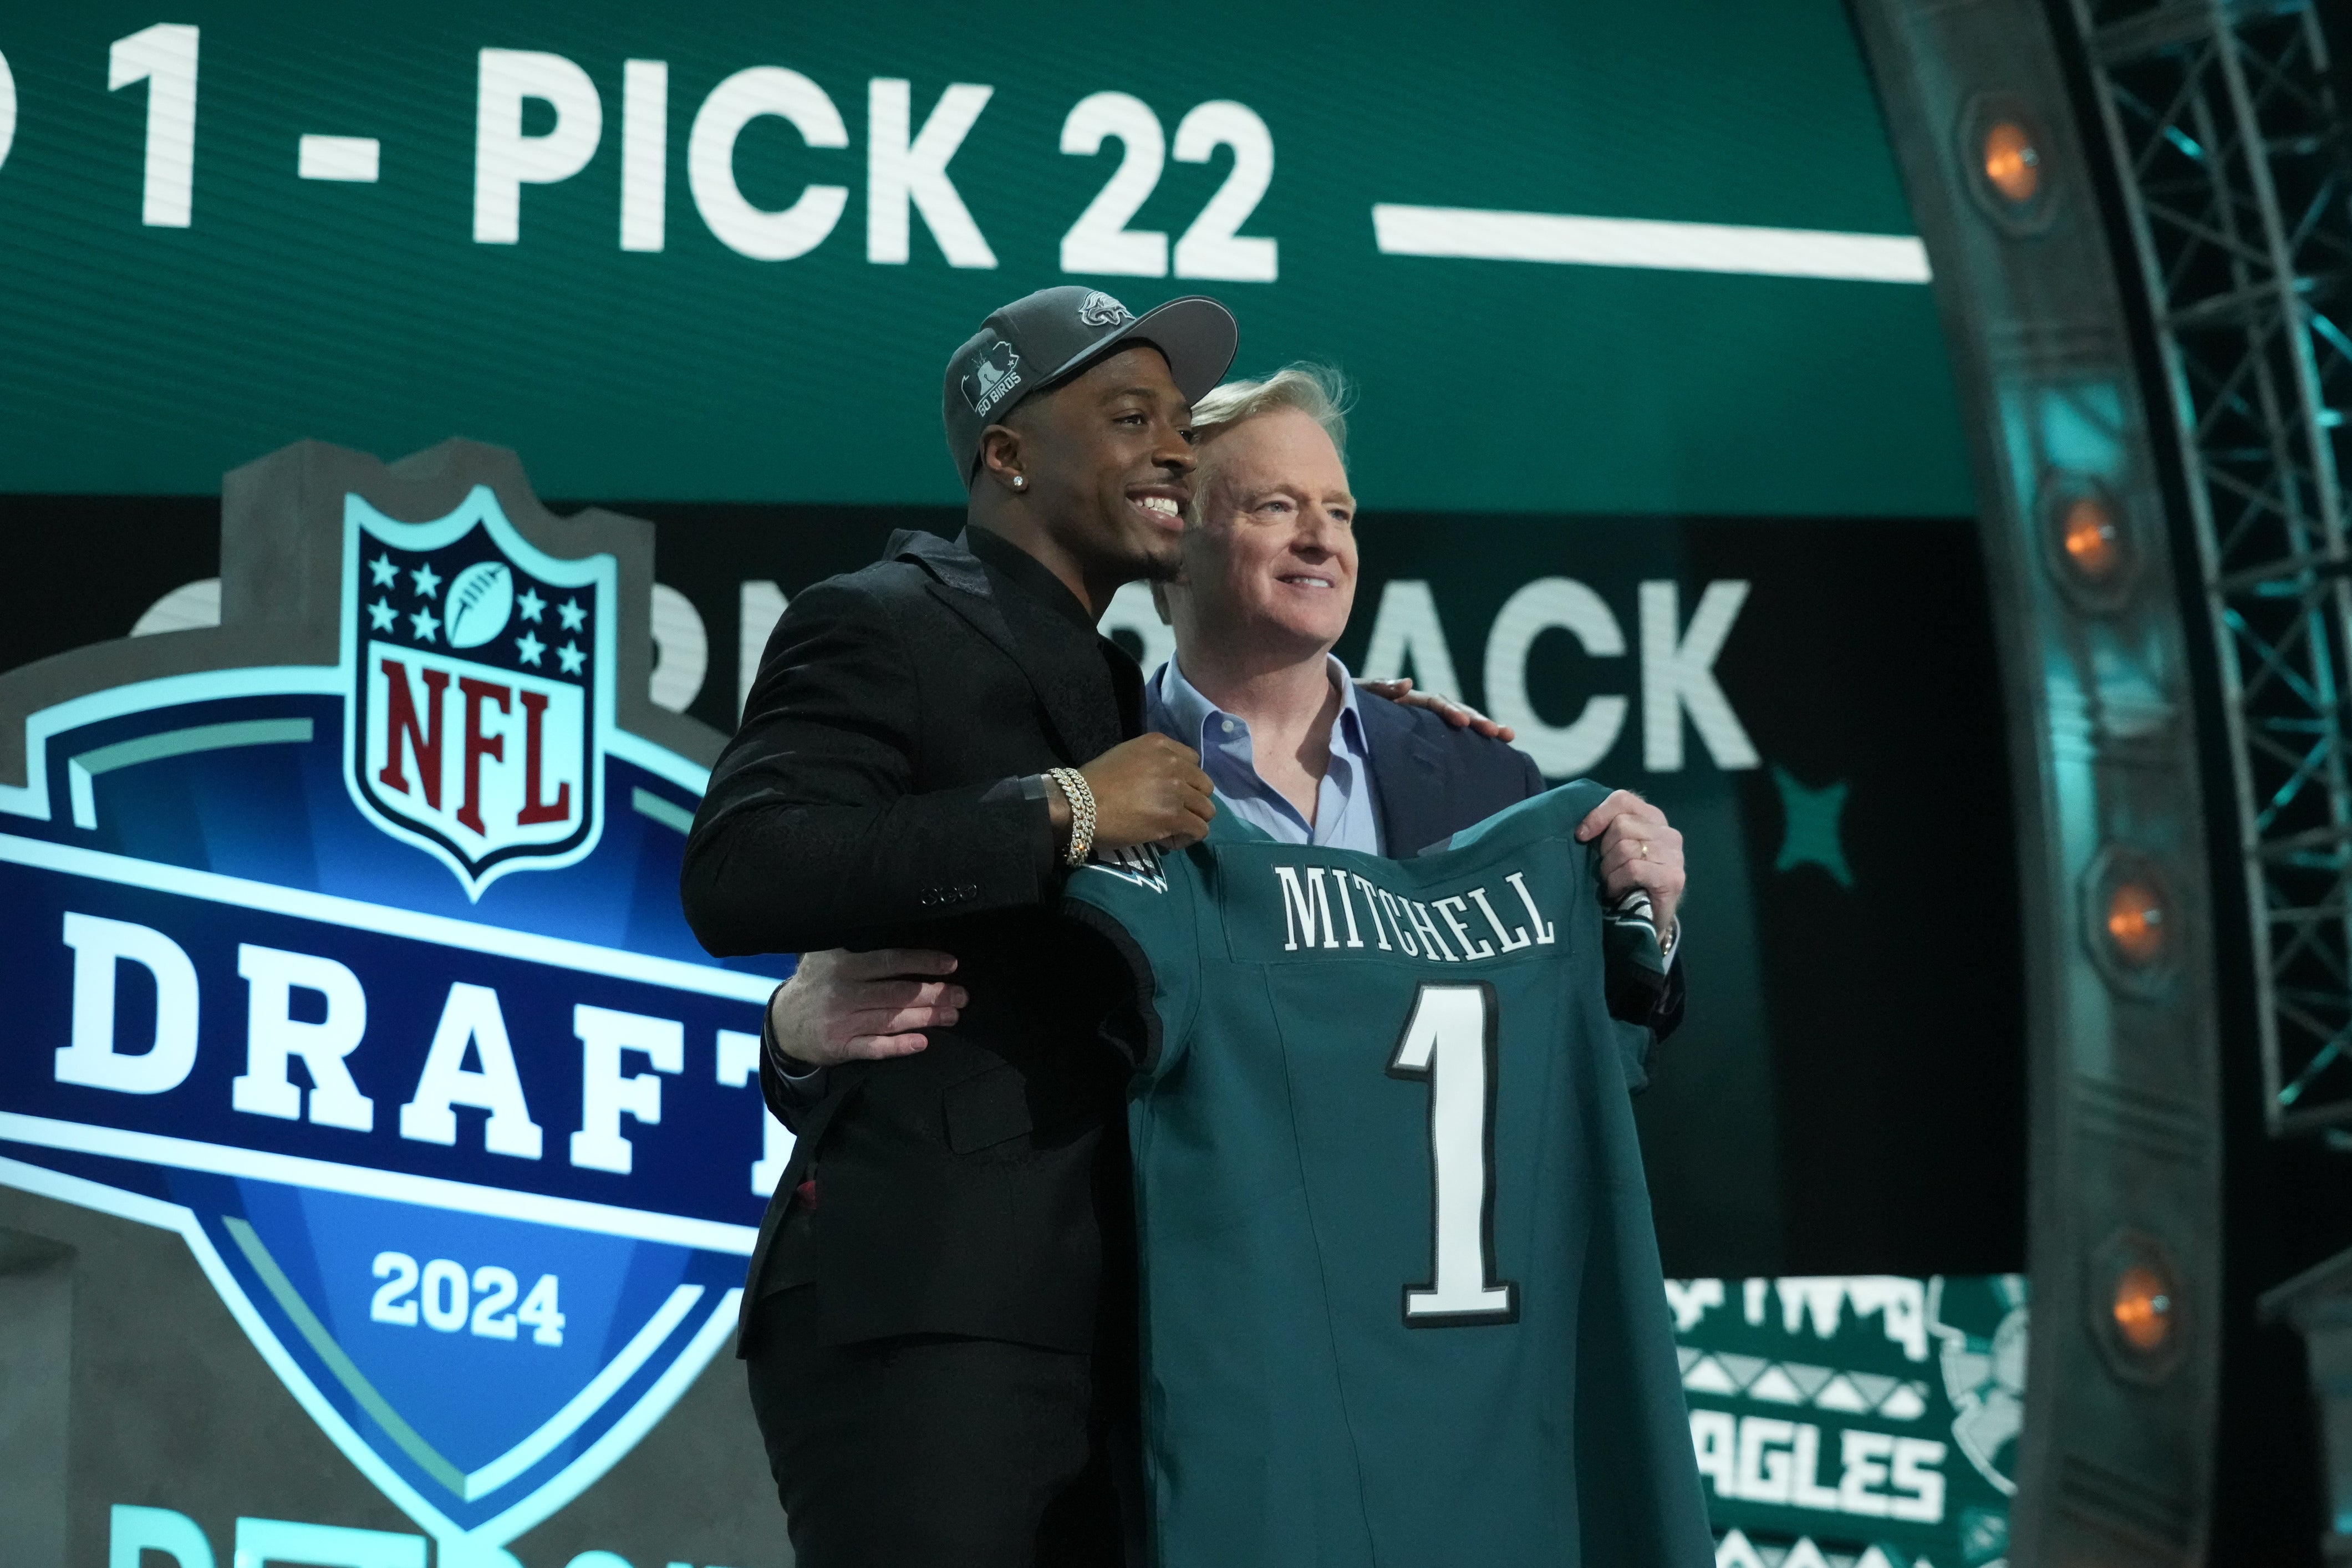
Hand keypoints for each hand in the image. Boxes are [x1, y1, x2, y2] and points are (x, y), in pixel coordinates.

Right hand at [769, 948, 964, 1068]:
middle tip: (962, 995)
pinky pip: (874, 1048)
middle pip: (897, 993)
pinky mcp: (839, 1047)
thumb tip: (899, 924)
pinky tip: (922, 1043)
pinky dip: (898, 1046)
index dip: (922, 962)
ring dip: (926, 1018)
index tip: (951, 964)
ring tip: (953, 1016)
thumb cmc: (817, 982)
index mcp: (843, 965)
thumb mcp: (826, 954)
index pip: (889, 961)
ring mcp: (840, 1022)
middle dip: (934, 994)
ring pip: (890, 1019)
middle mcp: (842, 992)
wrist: (783, 1022)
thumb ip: (856, 942)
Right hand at [1074, 733, 1214, 850]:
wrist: (1078, 804)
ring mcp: (1175, 790)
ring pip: (1207, 810)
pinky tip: (1168, 841)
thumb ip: (1152, 763)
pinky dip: (1187, 838)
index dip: (1185, 782)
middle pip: (1205, 786)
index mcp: (1160, 744)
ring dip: (1191, 821)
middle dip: (1192, 802)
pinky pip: (1199, 830)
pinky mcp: (1174, 816)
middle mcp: (1173, 763)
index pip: (1193, 762)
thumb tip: (1166, 786)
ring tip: (1171, 830)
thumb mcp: (1127, 756)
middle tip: (1172, 814)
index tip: (1169, 794)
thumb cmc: (1095, 783)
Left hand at [1358, 677, 1515, 741]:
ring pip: (1459, 723)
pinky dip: (1470, 743)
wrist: (1333, 714)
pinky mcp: (1424, 737)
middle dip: (1479, 721)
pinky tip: (1492, 751)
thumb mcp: (1357, 695)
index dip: (1451, 712)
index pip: (1435, 703)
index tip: (1464, 725)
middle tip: (1501, 733)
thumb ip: (1379, 688)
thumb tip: (1407, 682)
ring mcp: (1424, 723)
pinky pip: (1450, 739)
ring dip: (1482, 728)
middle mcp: (1421, 709)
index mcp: (1407, 699)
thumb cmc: (1345, 704)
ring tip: (1507, 737)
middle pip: (1456, 711)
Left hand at [1575, 790, 1684, 937]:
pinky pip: (1633, 869)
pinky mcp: (1673, 878)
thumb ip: (1606, 830)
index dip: (1597, 815)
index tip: (1581, 835)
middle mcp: (1668, 833)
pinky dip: (1618, 881)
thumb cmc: (1625, 880)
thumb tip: (1581, 829)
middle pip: (1621, 826)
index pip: (1622, 800)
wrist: (1645, 919)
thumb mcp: (1613, 848)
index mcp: (1653, 819)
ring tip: (1613, 882)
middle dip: (1604, 850)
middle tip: (1606, 869)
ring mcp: (1674, 855)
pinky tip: (1618, 891)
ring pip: (1625, 848)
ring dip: (1610, 870)